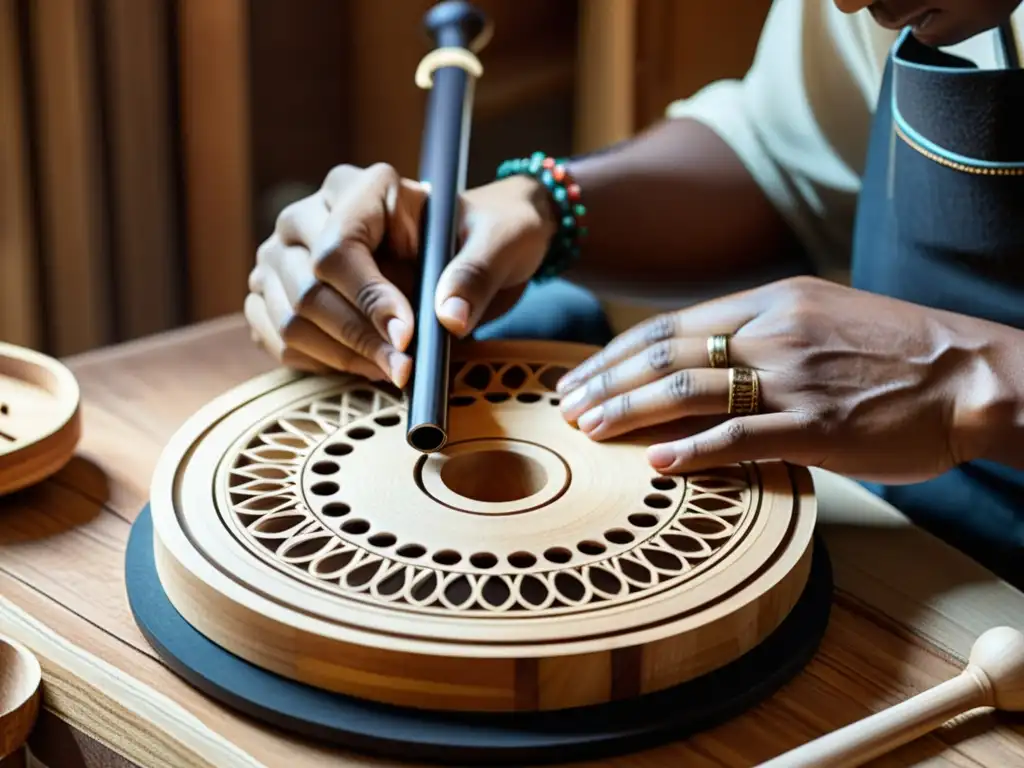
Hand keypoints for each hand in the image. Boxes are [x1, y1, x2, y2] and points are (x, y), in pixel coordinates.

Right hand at [246, 164, 556, 385]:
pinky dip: (320, 363)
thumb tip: (448, 318)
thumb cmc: (486, 237)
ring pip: (290, 319)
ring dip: (343, 357)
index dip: (368, 299)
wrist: (469, 250)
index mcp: (365, 188)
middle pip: (309, 288)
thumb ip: (475, 274)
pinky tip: (365, 366)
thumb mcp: (502, 244)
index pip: (338, 248)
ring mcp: (285, 254)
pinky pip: (277, 339)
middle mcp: (311, 215)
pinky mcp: (276, 292)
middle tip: (406, 369)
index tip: (407, 337)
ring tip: (394, 369)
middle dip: (360, 339)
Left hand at [555, 276, 996, 483]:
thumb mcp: (821, 317)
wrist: (971, 375)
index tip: (582, 375)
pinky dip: (692, 449)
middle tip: (566, 406)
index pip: (670, 324)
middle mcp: (773, 332)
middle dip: (607, 381)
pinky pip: (740, 436)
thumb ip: (760, 332)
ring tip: (590, 430)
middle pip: (665, 352)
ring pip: (688, 388)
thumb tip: (701, 357)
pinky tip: (657, 463)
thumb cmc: (896, 352)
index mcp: (770, 302)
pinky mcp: (817, 425)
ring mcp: (793, 378)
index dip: (617, 352)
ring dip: (630, 410)